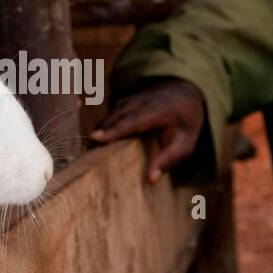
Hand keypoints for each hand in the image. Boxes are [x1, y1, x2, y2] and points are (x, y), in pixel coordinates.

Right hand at [89, 78, 205, 183]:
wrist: (183, 93)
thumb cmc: (185, 122)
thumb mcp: (186, 142)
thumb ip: (169, 159)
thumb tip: (150, 180)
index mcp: (159, 109)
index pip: (133, 120)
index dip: (114, 129)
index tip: (96, 138)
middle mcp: (140, 101)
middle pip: (116, 118)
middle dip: (100, 133)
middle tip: (86, 153)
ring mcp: (129, 100)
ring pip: (109, 116)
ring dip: (98, 132)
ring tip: (87, 153)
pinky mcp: (121, 103)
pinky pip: (108, 117)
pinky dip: (101, 129)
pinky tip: (95, 145)